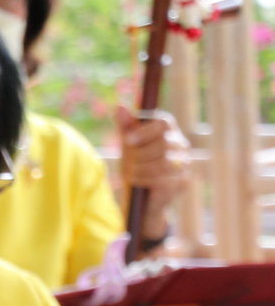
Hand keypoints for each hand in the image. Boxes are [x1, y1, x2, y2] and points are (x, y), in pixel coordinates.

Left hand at [116, 106, 190, 243]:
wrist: (143, 198)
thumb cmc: (136, 166)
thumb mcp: (128, 146)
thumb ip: (125, 127)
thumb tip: (120, 107)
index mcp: (169, 131)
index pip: (163, 122)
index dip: (145, 131)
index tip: (128, 141)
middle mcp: (181, 144)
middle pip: (163, 143)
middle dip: (140, 154)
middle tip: (126, 163)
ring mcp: (185, 163)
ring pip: (163, 162)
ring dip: (141, 168)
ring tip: (128, 174)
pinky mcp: (183, 181)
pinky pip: (163, 179)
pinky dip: (145, 180)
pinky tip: (136, 182)